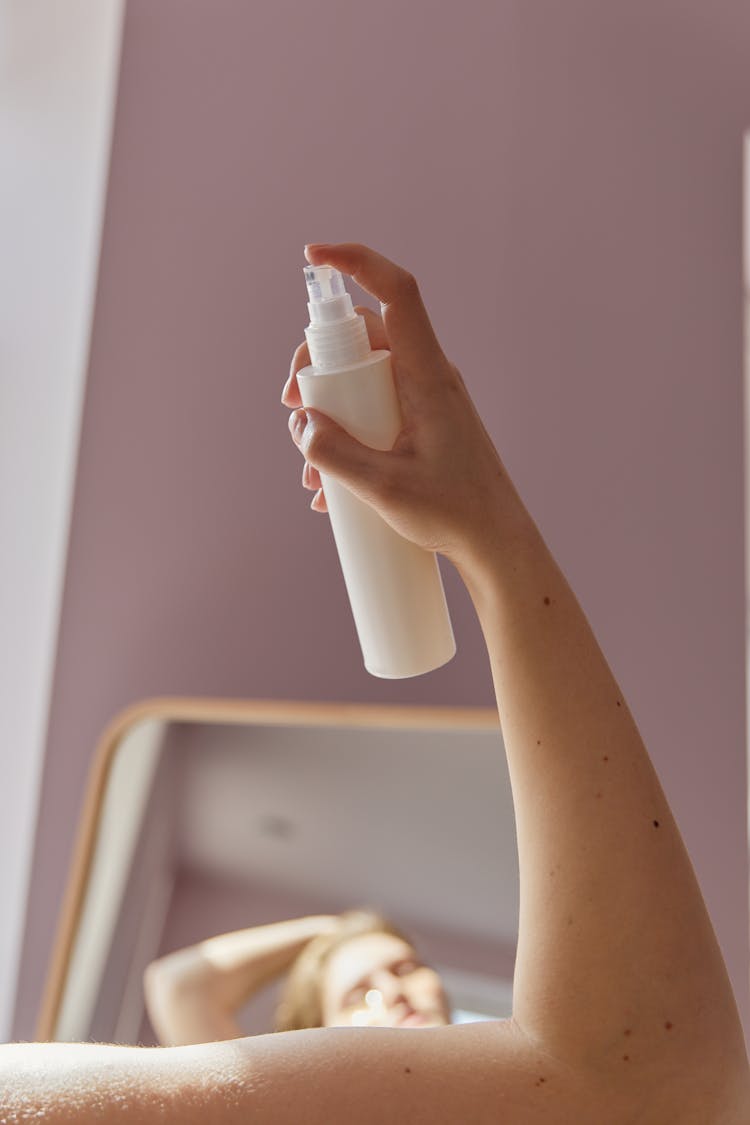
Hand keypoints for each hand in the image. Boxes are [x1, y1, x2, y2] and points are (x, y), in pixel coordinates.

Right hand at [282, 243, 523, 575]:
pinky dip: (350, 435)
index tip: (314, 257)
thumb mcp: (384, 488)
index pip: (396, 292)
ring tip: (311, 469)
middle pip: (367, 336)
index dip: (356, 262)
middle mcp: (430, 377)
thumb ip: (335, 455)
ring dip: (331, 410)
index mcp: (428, 376)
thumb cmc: (455, 515)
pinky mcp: (426, 426)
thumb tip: (301, 424)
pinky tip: (331, 489)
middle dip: (319, 364)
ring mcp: (429, 401)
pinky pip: (378, 411)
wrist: (497, 545)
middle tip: (293, 408)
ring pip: (367, 378)